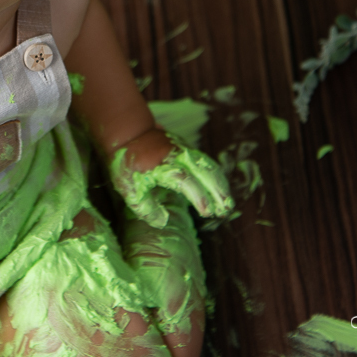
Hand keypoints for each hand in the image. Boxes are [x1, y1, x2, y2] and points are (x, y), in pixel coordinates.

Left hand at [109, 129, 233, 227]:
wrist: (129, 133)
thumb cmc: (128, 164)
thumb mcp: (129, 190)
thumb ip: (146, 208)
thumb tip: (162, 222)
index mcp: (164, 167)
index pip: (186, 182)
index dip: (199, 197)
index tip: (207, 212)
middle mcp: (178, 157)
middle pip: (204, 172)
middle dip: (218, 191)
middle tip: (226, 210)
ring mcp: (184, 151)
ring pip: (209, 166)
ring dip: (220, 184)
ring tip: (228, 203)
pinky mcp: (188, 149)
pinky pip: (206, 162)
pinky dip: (216, 175)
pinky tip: (221, 188)